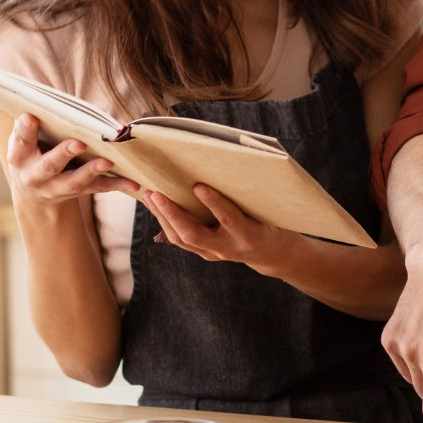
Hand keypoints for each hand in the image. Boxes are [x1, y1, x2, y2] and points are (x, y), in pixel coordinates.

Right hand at [6, 114, 139, 204]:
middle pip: (49, 165)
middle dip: (64, 154)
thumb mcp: (24, 141)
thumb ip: (31, 124)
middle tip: (79, 143)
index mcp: (20, 157)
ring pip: (74, 182)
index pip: (20, 142)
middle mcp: (36, 176)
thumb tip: (44, 98)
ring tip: (107, 162)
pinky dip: (117, 185)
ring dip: (91, 171)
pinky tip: (133, 183)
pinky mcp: (78, 192)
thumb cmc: (32, 153)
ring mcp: (56, 188)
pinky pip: (98, 188)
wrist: (34, 194)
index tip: (30, 116)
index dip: (24, 130)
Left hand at [142, 186, 296, 276]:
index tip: (198, 185)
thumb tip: (230, 168)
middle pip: (193, 235)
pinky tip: (157, 208)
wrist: (271, 254)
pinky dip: (166, 223)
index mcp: (248, 235)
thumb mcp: (267, 212)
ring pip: (181, 239)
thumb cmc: (271, 224)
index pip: (228, 218)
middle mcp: (228, 247)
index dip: (213, 202)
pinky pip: (180, 240)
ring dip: (163, 217)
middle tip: (158, 194)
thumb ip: (249, 197)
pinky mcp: (205, 253)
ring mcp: (213, 253)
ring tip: (151, 196)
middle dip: (172, 214)